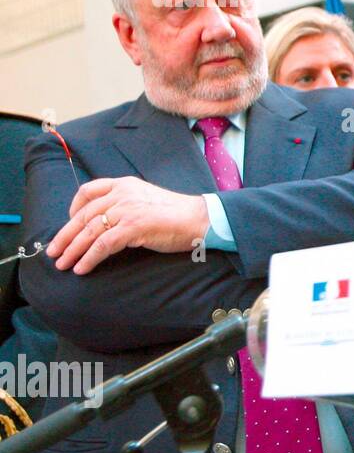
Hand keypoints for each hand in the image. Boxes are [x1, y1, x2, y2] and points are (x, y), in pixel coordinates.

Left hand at [45, 177, 210, 274]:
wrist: (199, 218)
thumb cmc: (176, 213)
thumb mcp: (145, 200)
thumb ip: (124, 204)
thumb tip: (105, 223)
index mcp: (124, 184)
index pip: (87, 192)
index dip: (72, 209)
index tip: (69, 224)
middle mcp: (121, 194)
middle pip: (83, 215)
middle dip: (65, 236)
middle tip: (54, 252)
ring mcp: (127, 210)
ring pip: (89, 231)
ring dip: (73, 250)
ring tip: (63, 264)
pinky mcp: (133, 227)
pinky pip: (103, 245)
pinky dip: (89, 258)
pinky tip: (82, 268)